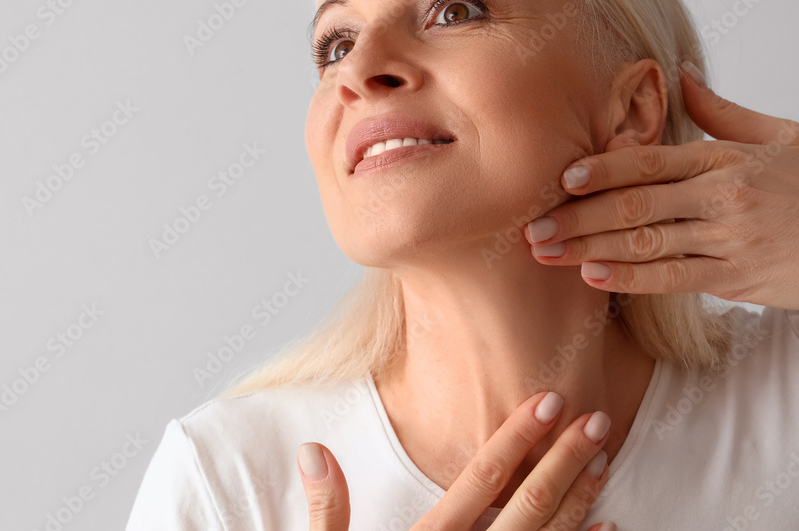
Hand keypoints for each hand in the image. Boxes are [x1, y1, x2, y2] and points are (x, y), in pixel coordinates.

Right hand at [297, 391, 617, 529]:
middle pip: (526, 505)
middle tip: (597, 421)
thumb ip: (326, 510)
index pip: (480, 480)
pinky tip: (607, 527)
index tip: (547, 403)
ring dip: (579, 500)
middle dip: (564, 461)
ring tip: (603, 461)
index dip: (515, 438)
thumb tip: (314, 450)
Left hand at [526, 61, 798, 310]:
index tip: (563, 177)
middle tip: (533, 225)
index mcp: (723, 159)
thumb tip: (681, 74)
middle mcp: (721, 196)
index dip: (604, 168)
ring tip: (547, 253)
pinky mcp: (736, 276)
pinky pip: (675, 278)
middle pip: (636, 205)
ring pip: (647, 243)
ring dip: (590, 249)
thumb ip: (723, 113)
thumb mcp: (780, 137)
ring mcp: (728, 238)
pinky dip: (631, 278)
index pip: (650, 162)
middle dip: (579, 217)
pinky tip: (594, 276)